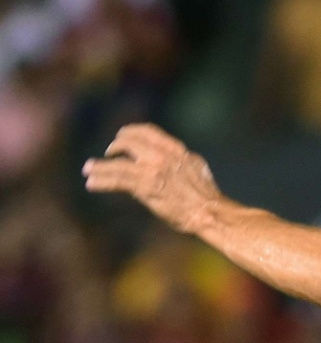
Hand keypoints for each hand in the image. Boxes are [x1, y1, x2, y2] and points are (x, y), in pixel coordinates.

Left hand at [82, 123, 221, 234]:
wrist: (208, 211)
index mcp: (174, 148)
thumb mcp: (195, 167)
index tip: (124, 136)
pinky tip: (91, 182)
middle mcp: (160, 155)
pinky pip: (117, 180)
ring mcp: (151, 170)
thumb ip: (179, 159)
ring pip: (117, 163)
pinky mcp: (144, 187)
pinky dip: (102, 180)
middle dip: (116, 146)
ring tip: (89, 169)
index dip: (131, 132)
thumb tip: (173, 159)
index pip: (147, 131)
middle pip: (128, 142)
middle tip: (109, 153)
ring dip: (100, 166)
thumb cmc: (206, 195)